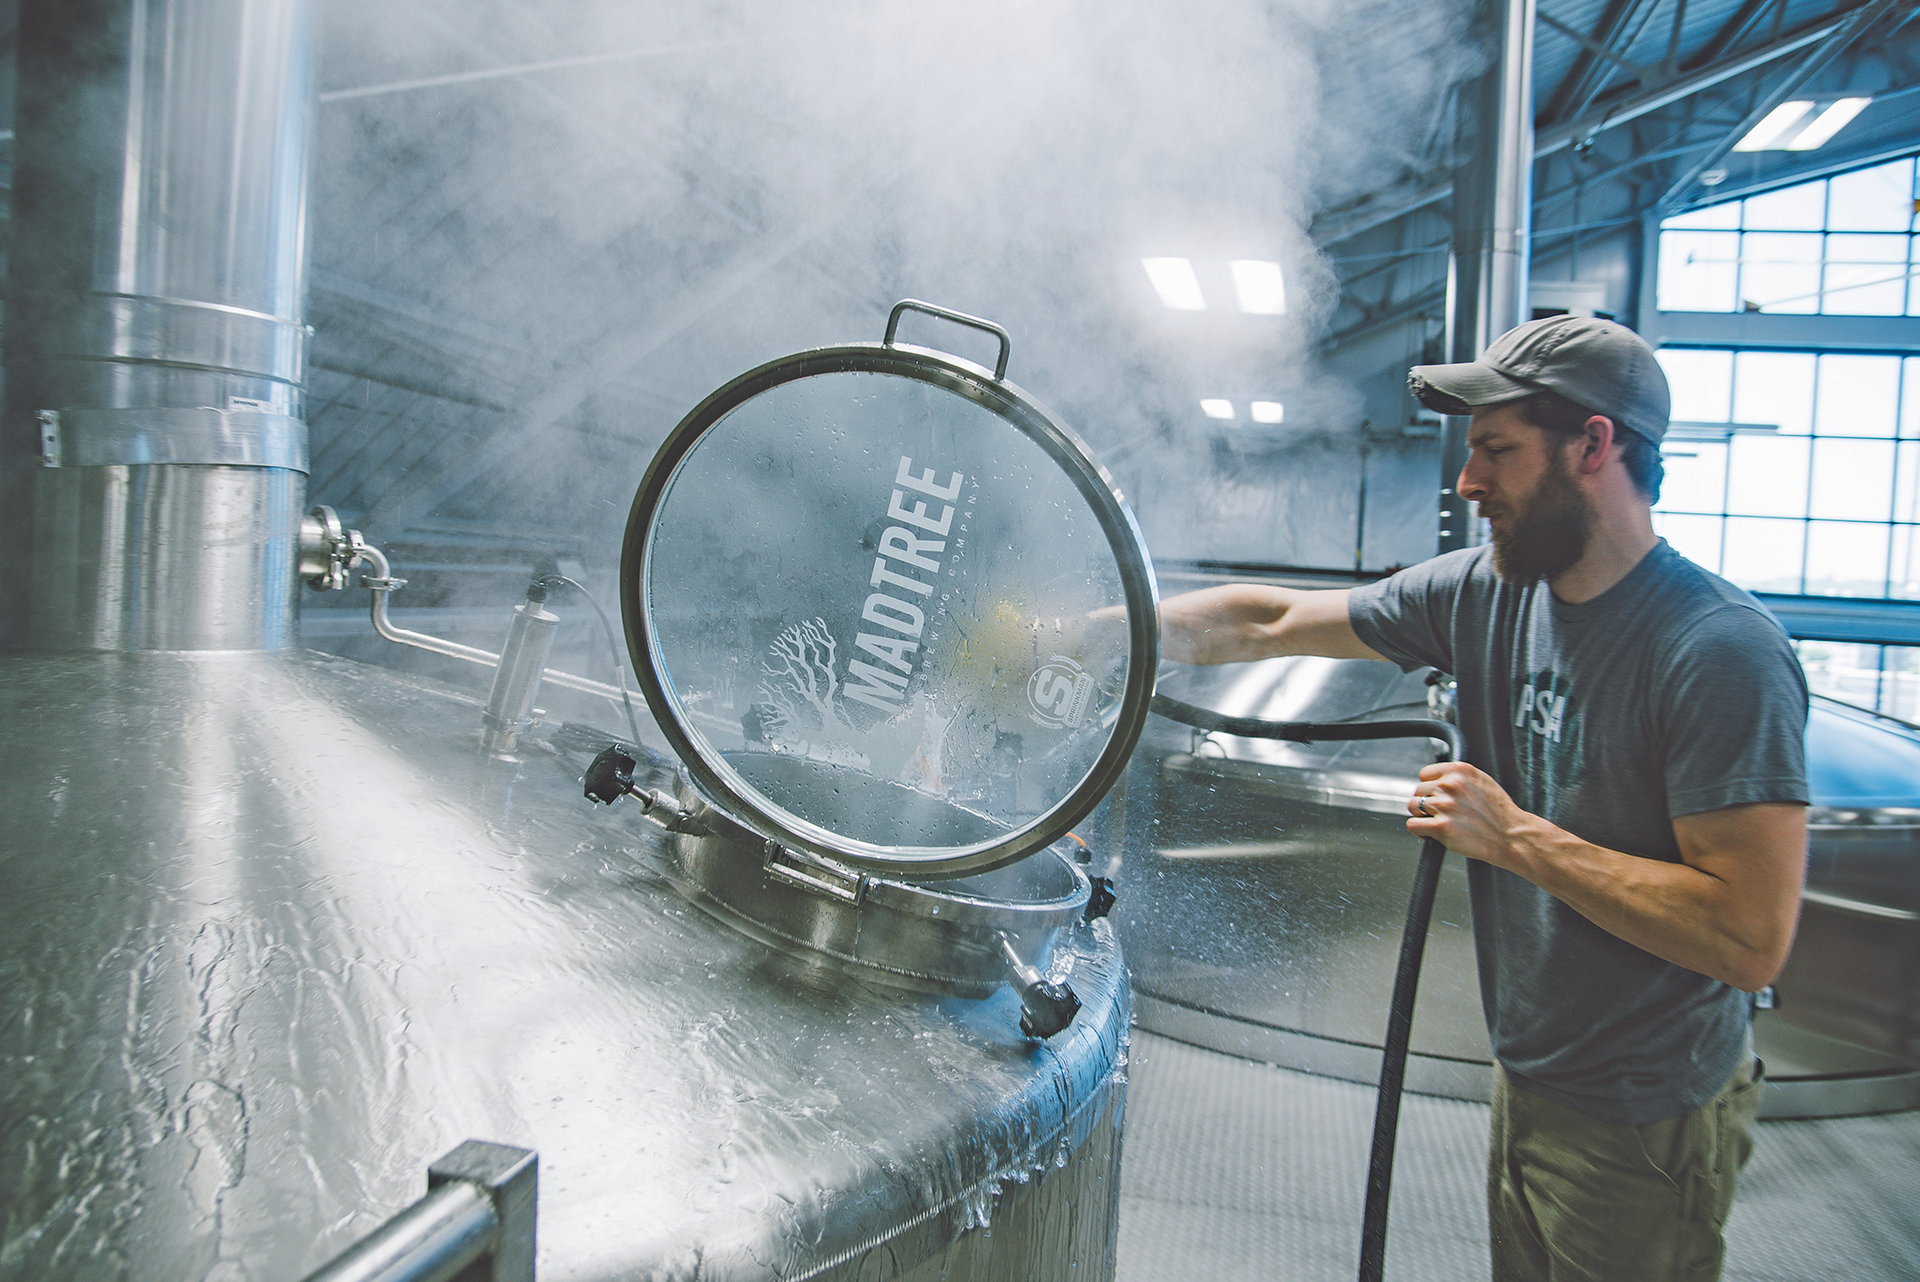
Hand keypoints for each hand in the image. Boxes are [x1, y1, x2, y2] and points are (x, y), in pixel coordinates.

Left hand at [1406, 760, 1528, 866]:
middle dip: (1426, 803)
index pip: (1425, 774)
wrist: (1511, 837)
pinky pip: (1413, 825)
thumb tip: (1437, 780)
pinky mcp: (1441, 826)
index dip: (1429, 788)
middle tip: (1440, 814)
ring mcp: (1445, 805)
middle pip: (1418, 791)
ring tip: (1438, 823)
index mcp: (1460, 771)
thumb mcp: (1482, 781)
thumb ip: (1458, 778)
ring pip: (1413, 807)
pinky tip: (1431, 833)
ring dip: (1422, 816)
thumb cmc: (1499, 814)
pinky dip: (1419, 831)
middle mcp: (1450, 785)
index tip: (1436, 797)